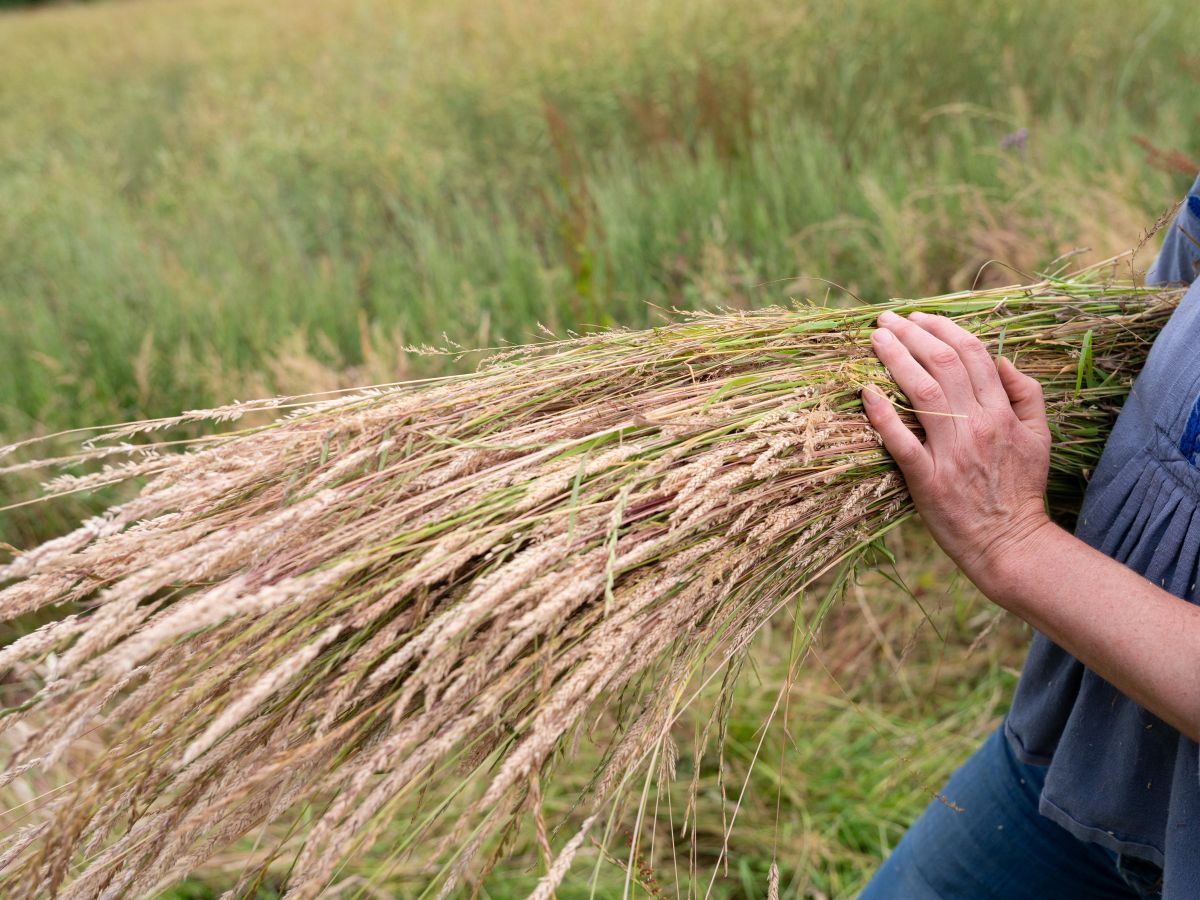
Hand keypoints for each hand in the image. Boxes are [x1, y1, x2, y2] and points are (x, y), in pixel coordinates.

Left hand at [862, 310, 1053, 583]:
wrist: (1011, 543)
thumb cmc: (1020, 489)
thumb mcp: (1039, 437)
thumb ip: (1026, 394)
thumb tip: (1001, 359)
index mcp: (1002, 412)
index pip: (972, 354)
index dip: (943, 329)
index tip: (919, 317)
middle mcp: (977, 425)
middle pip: (942, 364)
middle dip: (912, 334)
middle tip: (886, 318)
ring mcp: (951, 452)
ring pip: (922, 392)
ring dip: (896, 359)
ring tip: (875, 338)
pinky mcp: (927, 480)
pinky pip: (901, 442)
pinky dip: (882, 416)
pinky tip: (866, 392)